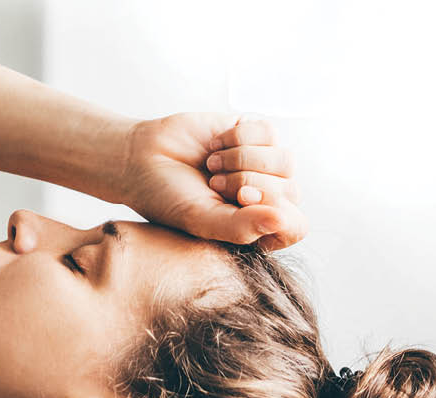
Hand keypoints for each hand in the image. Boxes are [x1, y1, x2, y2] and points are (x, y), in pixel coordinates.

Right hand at [118, 113, 305, 250]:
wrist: (141, 158)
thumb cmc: (168, 198)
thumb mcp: (201, 220)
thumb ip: (242, 227)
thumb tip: (283, 220)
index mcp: (255, 227)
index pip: (294, 226)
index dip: (273, 211)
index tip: (239, 199)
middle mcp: (265, 198)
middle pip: (290, 191)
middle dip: (247, 183)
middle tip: (213, 183)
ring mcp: (263, 165)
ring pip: (285, 161)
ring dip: (242, 160)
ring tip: (212, 166)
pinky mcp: (255, 134)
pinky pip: (268, 132)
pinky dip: (237, 137)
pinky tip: (215, 145)